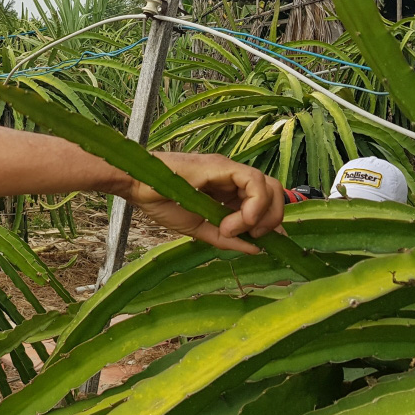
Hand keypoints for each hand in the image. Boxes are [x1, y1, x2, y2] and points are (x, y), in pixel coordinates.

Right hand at [124, 153, 284, 253]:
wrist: (139, 188)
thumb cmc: (162, 204)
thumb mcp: (201, 230)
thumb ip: (227, 239)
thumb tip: (256, 249)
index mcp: (230, 193)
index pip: (266, 202)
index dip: (271, 221)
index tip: (262, 241)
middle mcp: (234, 179)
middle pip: (275, 192)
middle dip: (272, 218)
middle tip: (254, 236)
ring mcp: (229, 170)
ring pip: (269, 186)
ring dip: (261, 214)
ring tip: (234, 228)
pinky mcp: (223, 165)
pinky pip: (254, 181)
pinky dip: (252, 204)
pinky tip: (234, 221)